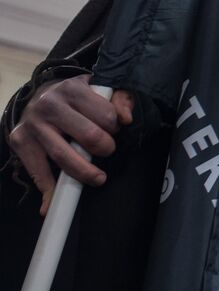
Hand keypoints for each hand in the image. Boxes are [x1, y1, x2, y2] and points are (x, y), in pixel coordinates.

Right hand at [6, 75, 133, 214]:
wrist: (38, 95)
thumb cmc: (75, 96)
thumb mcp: (99, 88)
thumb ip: (120, 98)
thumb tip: (127, 119)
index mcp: (73, 89)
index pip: (106, 116)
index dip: (115, 127)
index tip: (114, 129)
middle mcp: (49, 105)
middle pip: (89, 136)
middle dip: (105, 148)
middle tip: (107, 150)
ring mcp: (33, 124)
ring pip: (63, 156)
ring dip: (84, 172)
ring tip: (98, 178)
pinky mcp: (19, 141)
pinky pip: (37, 171)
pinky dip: (47, 189)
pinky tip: (52, 202)